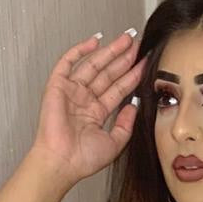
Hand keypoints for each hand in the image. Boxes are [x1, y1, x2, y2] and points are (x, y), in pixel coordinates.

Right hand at [31, 29, 147, 185]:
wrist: (62, 162)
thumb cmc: (82, 159)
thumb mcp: (115, 143)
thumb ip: (126, 124)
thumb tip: (134, 105)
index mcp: (96, 113)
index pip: (118, 88)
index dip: (132, 74)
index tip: (144, 62)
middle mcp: (84, 100)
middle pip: (108, 73)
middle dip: (123, 57)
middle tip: (138, 43)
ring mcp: (72, 91)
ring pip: (93, 64)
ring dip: (109, 51)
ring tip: (126, 39)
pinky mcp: (58, 86)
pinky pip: (68, 62)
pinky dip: (80, 50)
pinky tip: (95, 41)